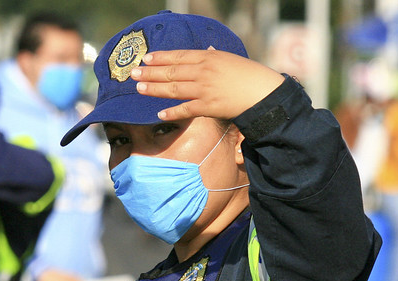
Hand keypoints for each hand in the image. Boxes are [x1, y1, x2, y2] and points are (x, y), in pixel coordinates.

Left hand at [130, 49, 284, 120]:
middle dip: (150, 72)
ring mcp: (205, 89)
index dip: (160, 57)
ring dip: (154, 89)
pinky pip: (186, 110)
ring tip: (139, 89)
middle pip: (171, 71)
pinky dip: (172, 112)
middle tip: (133, 73)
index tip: (146, 58)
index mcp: (208, 57)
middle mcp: (204, 72)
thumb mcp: (229, 59)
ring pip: (174, 89)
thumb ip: (212, 57)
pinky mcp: (209, 107)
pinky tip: (159, 114)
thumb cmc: (248, 75)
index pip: (178, 56)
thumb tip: (203, 50)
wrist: (263, 93)